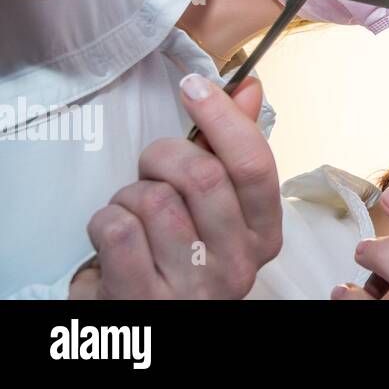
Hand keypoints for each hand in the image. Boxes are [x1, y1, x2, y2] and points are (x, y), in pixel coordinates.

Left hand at [70, 77, 281, 298]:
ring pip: (154, 200)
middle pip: (202, 175)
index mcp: (264, 235)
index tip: (194, 87)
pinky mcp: (143, 299)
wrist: (139, 319)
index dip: (223, 117)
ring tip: (136, 214)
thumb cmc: (178, 253)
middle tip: (153, 168)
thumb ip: (231, 146)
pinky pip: (118, 228)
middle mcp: (238, 265)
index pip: (254, 165)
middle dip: (164, 156)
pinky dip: (106, 220)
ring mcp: (193, 287)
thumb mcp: (215, 205)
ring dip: (131, 195)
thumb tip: (249, 86)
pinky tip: (114, 239)